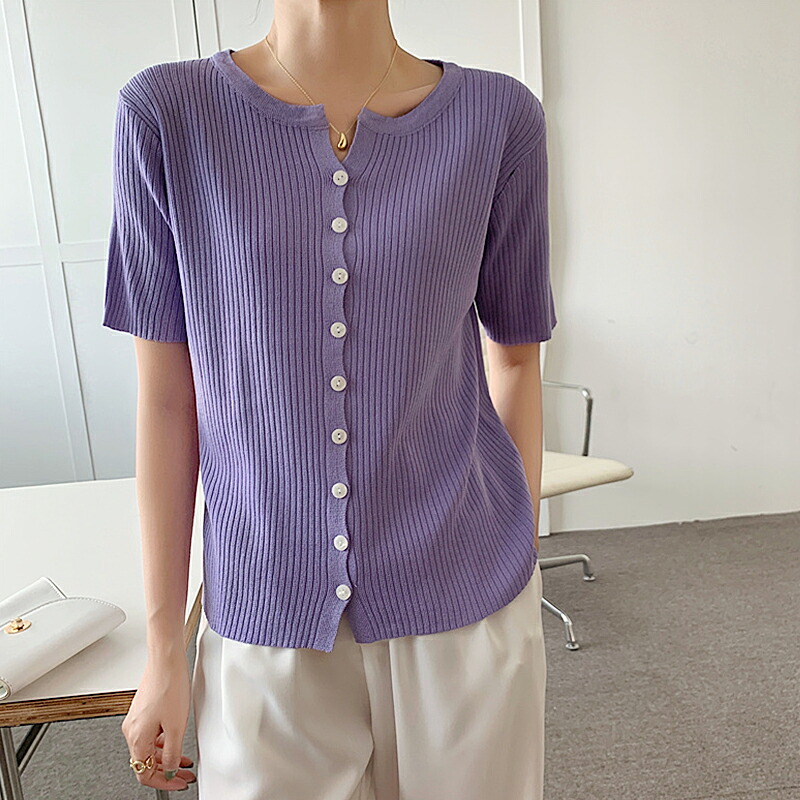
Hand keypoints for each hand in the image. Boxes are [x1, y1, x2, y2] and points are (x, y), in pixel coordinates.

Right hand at [122, 654, 196, 790]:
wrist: (166, 659)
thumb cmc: (169, 685)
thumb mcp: (176, 726)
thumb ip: (171, 753)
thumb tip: (169, 770)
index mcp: (136, 738)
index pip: (144, 773)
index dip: (163, 782)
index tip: (179, 783)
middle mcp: (132, 730)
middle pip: (146, 762)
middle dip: (166, 770)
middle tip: (184, 774)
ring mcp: (136, 719)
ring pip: (149, 748)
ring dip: (165, 756)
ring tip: (183, 758)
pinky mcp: (143, 710)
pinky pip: (151, 734)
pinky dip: (163, 742)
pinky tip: (175, 739)